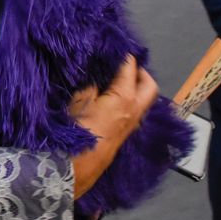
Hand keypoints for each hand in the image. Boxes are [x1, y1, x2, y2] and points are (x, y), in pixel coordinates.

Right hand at [66, 55, 159, 197]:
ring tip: (116, 80)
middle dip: (140, 71)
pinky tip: (109, 99)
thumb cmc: (72, 134)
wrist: (71, 174)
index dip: (124, 54)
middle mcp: (133, 113)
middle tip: (125, 63)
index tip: (115, 45)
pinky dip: (127, 101)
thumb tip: (96, 77)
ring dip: (135, 88)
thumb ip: (88, 86)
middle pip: (149, 86)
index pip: (130, 68)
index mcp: (123, 99)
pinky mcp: (122, 139)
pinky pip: (132, 113)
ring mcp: (130, 128)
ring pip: (142, 102)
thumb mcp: (74, 102)